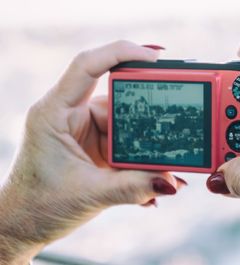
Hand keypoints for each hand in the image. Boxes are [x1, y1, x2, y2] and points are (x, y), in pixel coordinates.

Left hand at [0, 41, 184, 263]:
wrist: (25, 224)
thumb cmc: (40, 205)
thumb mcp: (89, 195)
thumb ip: (132, 188)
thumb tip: (171, 182)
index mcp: (55, 113)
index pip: (87, 66)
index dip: (121, 53)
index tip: (154, 57)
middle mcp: (70, 114)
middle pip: (116, 97)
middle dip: (147, 110)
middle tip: (174, 117)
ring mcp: (85, 128)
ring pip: (126, 122)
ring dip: (146, 142)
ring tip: (165, 163)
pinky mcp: (95, 144)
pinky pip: (126, 141)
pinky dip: (140, 157)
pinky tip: (152, 175)